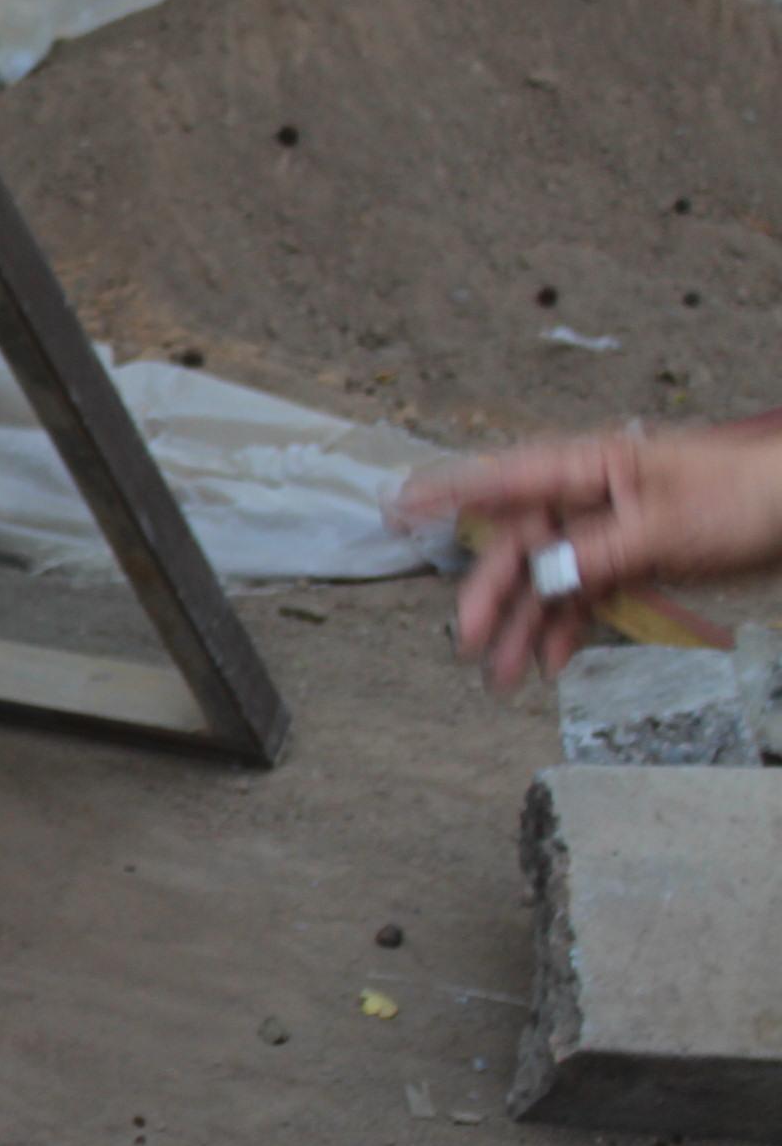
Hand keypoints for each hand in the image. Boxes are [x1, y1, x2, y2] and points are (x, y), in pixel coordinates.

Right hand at [396, 421, 781, 689]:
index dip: (448, 494)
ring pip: (547, 583)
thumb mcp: (668, 527)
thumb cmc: (747, 497)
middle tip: (464, 639)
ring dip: (523, 628)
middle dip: (491, 597)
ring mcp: (606, 532)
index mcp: (593, 469)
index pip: (506, 480)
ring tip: (501, 676)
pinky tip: (552, 663)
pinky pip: (581, 600)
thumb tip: (544, 578)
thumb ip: (600, 553)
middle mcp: (589, 499)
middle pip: (520, 548)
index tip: (398, 508)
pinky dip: (566, 632)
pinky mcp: (627, 561)